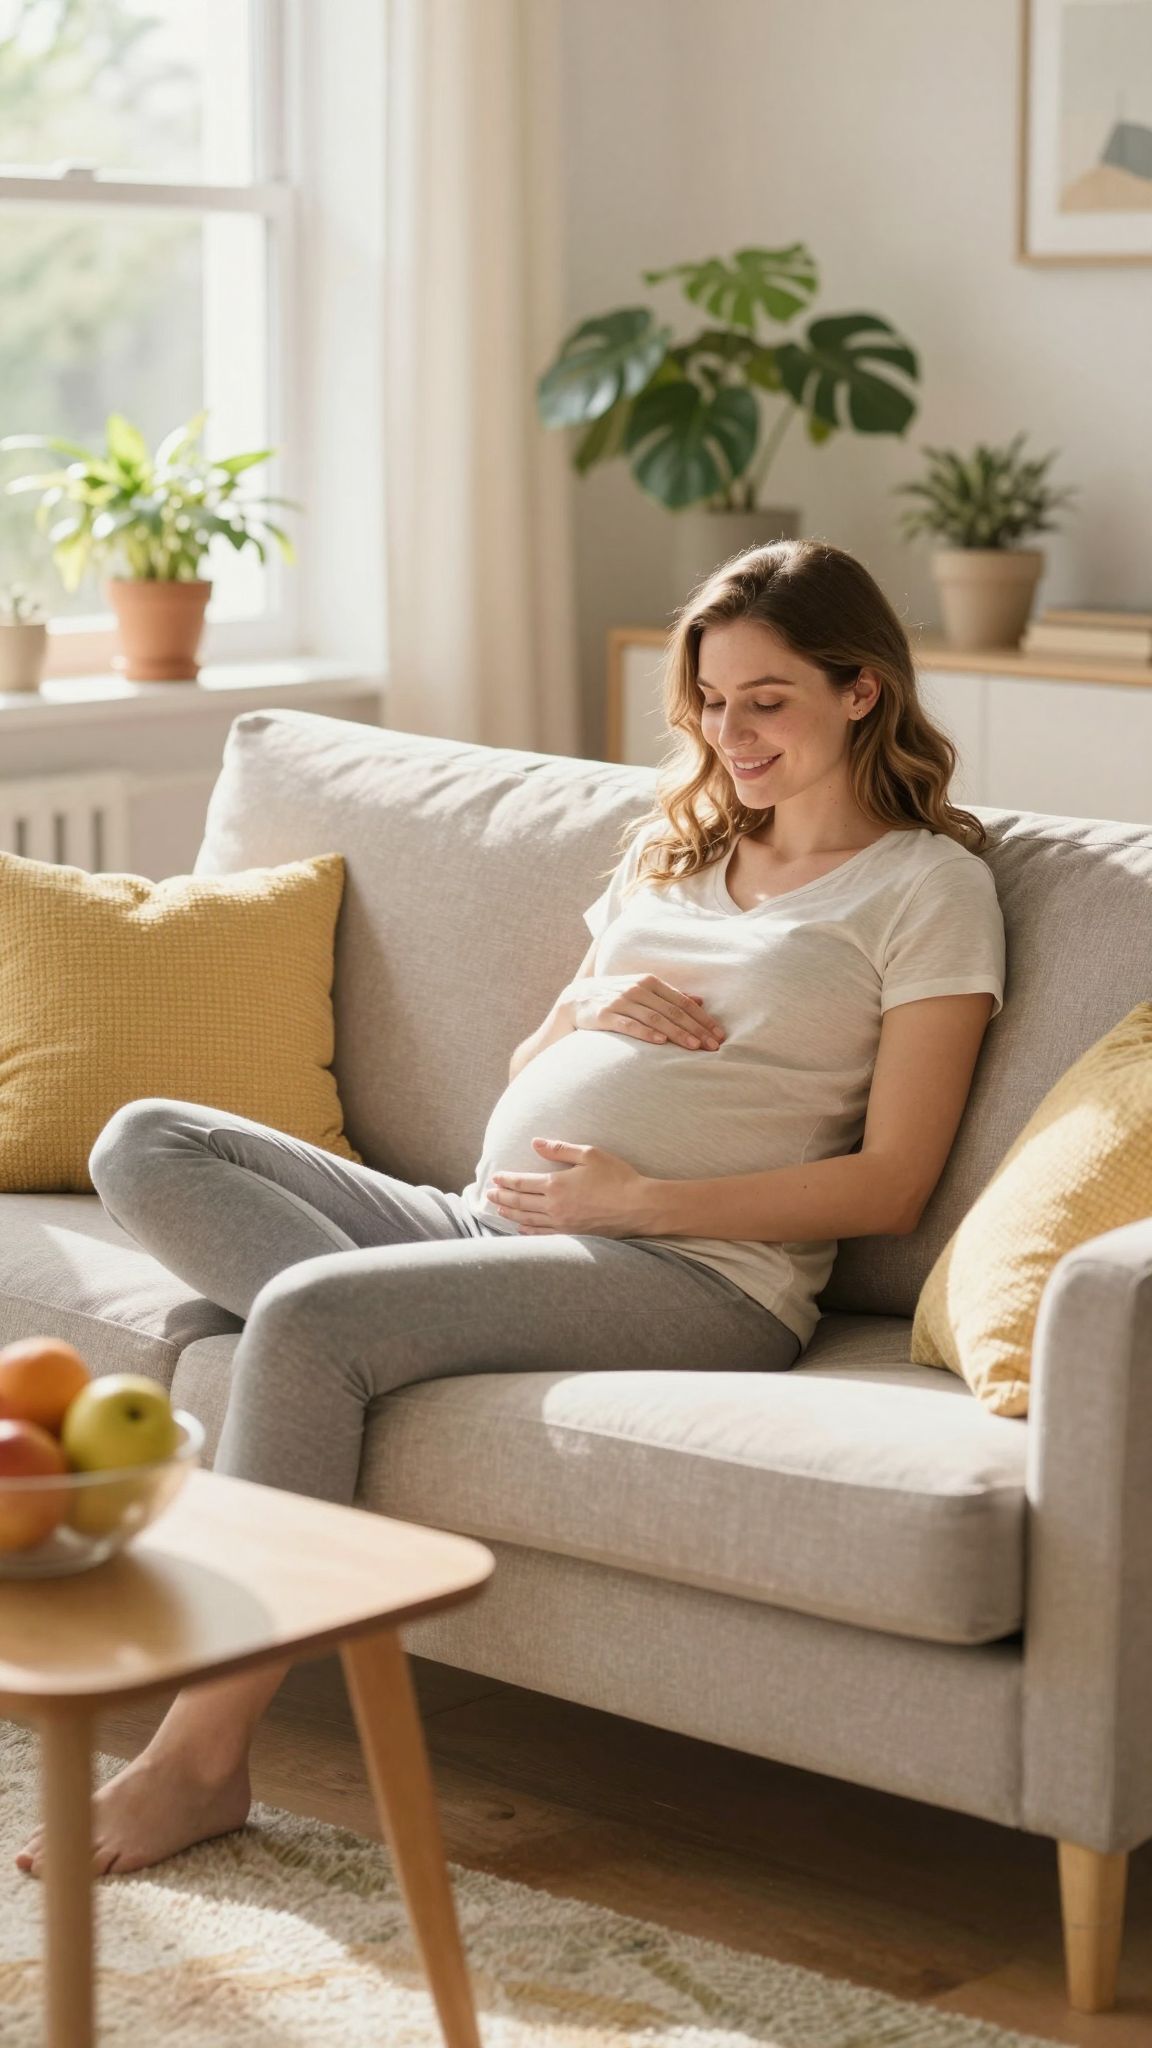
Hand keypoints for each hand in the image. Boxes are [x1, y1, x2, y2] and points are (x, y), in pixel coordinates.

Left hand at [486, 1138, 648, 1235]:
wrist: (637, 1206)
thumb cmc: (616, 1177)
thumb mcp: (589, 1154)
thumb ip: (559, 1149)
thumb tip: (535, 1143)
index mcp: (556, 1185)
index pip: (522, 1183)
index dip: (506, 1180)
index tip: (494, 1178)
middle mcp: (554, 1206)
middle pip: (520, 1202)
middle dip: (502, 1196)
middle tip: (488, 1194)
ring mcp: (561, 1223)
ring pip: (527, 1219)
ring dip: (510, 1213)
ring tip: (498, 1208)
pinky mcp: (571, 1235)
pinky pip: (542, 1235)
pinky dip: (527, 1231)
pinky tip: (520, 1228)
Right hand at [563, 973, 724, 1050]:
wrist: (573, 1001)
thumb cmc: (614, 998)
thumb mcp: (642, 992)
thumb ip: (669, 996)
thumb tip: (700, 1000)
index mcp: (649, 981)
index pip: (682, 1002)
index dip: (702, 1019)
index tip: (719, 1034)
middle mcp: (636, 988)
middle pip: (672, 1011)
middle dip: (695, 1029)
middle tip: (713, 1045)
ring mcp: (619, 1001)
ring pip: (654, 1018)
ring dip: (676, 1033)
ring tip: (694, 1047)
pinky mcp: (603, 1014)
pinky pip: (628, 1025)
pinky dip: (645, 1033)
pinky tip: (660, 1042)